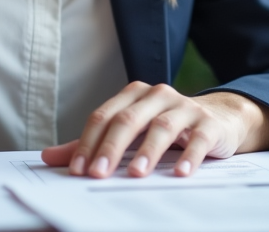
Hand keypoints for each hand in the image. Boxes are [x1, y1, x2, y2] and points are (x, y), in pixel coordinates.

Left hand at [41, 82, 268, 177]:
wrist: (219, 119)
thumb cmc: (167, 126)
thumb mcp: (130, 133)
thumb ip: (93, 144)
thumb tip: (49, 157)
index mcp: (133, 94)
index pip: (104, 116)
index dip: (88, 142)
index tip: (78, 170)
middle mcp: (157, 95)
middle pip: (128, 119)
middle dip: (111, 148)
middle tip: (99, 173)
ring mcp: (184, 107)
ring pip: (162, 126)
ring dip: (148, 151)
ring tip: (137, 173)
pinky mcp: (208, 123)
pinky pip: (198, 139)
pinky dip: (189, 156)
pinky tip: (180, 173)